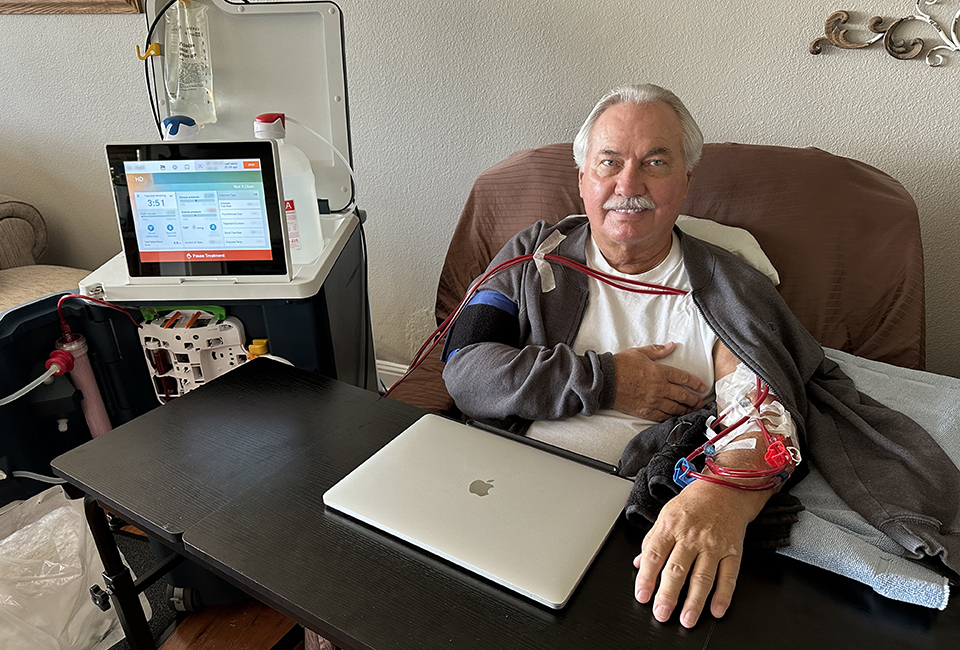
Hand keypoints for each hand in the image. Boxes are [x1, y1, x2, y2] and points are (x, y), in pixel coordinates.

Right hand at [612, 343, 706, 420]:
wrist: (605, 381)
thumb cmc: (620, 365)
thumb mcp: (639, 353)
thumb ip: (657, 350)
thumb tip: (671, 346)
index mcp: (660, 372)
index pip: (684, 378)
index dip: (696, 383)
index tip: (702, 387)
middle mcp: (659, 388)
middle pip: (683, 396)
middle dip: (694, 400)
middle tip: (700, 402)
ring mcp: (653, 401)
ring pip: (675, 408)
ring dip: (686, 410)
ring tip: (692, 411)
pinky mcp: (645, 411)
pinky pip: (663, 417)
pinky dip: (672, 418)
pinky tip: (676, 418)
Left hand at [632, 479, 766, 627]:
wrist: (726, 490)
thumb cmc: (693, 503)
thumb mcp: (666, 515)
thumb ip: (652, 541)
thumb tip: (639, 565)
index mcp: (671, 526)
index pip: (655, 555)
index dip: (647, 578)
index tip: (642, 596)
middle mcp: (691, 536)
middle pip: (677, 569)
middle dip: (668, 594)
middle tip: (661, 613)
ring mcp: (713, 545)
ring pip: (702, 576)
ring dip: (694, 601)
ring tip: (687, 620)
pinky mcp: (732, 551)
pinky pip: (729, 576)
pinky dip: (723, 595)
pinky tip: (716, 610)